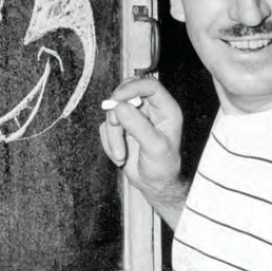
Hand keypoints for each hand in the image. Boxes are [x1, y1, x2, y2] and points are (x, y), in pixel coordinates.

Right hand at [99, 77, 186, 225]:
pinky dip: (109, 142)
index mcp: (165, 109)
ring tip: (121, 155)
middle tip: (114, 123)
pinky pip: (106, 127)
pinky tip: (120, 155)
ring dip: (113, 135)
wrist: (154, 185)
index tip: (117, 98)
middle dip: (116, 109)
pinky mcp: (121, 127)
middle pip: (126, 92)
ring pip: (113, 112)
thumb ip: (139, 126)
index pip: (149, 85)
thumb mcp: (155, 147)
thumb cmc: (163, 167)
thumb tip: (121, 107)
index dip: (132, 87)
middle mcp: (149, 109)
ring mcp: (134, 117)